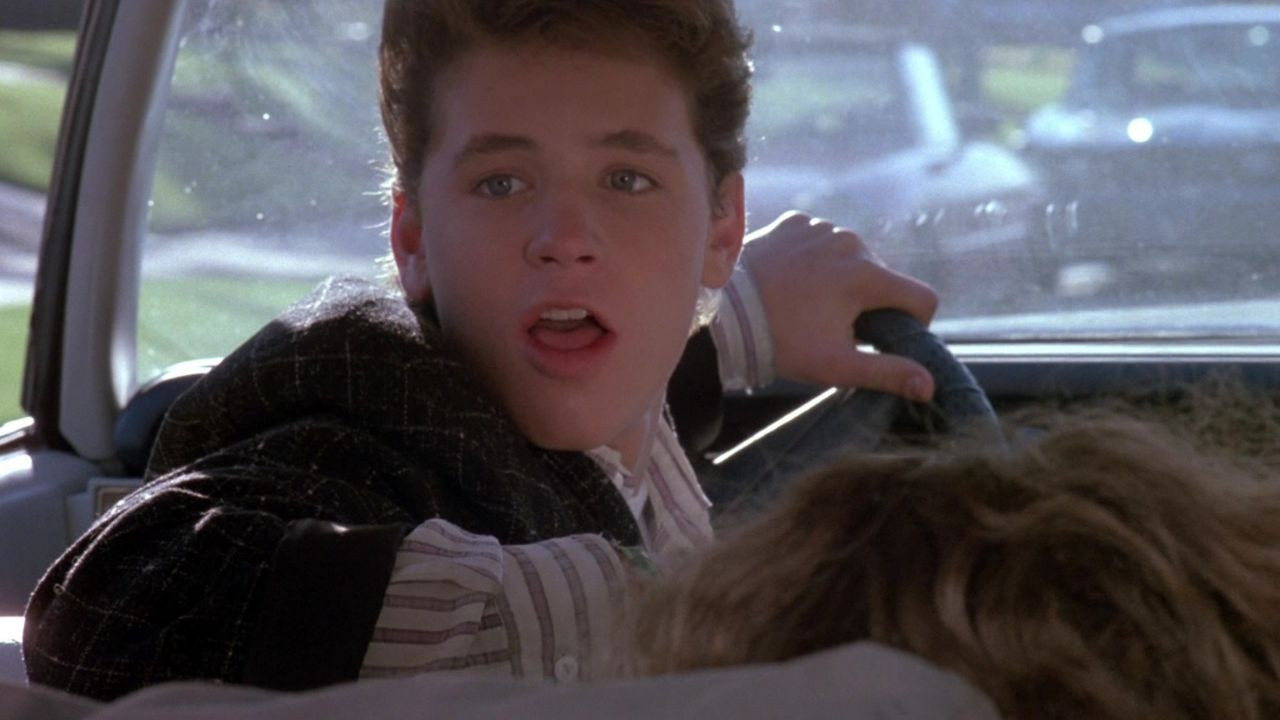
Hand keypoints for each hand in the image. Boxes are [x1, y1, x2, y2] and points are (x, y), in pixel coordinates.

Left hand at [742, 212, 938, 401]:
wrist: (724, 315)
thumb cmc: (782, 343)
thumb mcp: (837, 365)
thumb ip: (888, 373)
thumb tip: (929, 385)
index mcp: (867, 275)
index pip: (921, 297)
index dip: (913, 323)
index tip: (884, 337)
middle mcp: (849, 242)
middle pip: (882, 278)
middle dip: (868, 302)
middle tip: (832, 326)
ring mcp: (820, 228)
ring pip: (851, 258)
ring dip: (841, 279)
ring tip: (808, 303)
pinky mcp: (795, 222)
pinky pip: (820, 241)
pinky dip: (815, 259)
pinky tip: (793, 280)